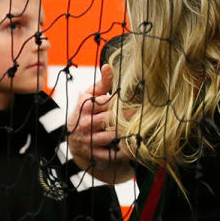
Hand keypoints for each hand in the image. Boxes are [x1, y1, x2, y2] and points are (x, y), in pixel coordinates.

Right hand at [67, 64, 133, 182]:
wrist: (75, 141)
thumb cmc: (87, 113)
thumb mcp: (91, 96)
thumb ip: (102, 83)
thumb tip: (108, 65)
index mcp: (84, 107)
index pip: (103, 102)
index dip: (119, 101)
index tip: (135, 99)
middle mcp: (85, 124)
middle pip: (109, 119)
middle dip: (127, 116)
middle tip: (144, 112)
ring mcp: (89, 140)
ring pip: (111, 136)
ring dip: (126, 133)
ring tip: (141, 127)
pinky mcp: (94, 155)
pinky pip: (111, 154)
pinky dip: (124, 151)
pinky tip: (136, 146)